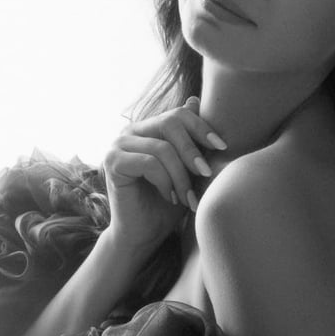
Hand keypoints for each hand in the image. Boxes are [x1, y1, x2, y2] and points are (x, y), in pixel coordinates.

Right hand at [102, 96, 226, 250]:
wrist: (143, 235)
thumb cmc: (167, 204)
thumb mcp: (186, 170)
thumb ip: (190, 140)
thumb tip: (196, 100)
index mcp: (148, 129)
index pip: (179, 115)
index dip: (202, 128)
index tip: (222, 147)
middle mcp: (131, 132)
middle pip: (170, 123)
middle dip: (193, 151)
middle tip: (206, 175)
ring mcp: (118, 145)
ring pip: (162, 148)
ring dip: (181, 176)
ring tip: (188, 197)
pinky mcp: (112, 163)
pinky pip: (149, 163)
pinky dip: (165, 182)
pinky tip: (170, 197)